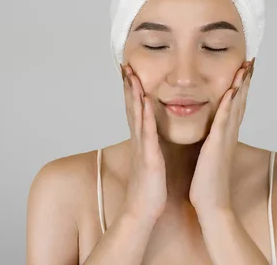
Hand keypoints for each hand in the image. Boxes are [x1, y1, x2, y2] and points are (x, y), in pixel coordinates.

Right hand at [119, 64, 166, 224]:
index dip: (131, 91)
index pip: (134, 111)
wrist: (142, 212)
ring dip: (133, 95)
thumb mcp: (149, 162)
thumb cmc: (149, 189)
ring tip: (132, 75)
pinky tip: (145, 101)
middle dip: (128, 86)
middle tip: (125, 65)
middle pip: (131, 108)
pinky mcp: (149, 158)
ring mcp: (142, 148)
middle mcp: (138, 141)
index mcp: (141, 141)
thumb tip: (150, 137)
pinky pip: (147, 133)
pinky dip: (145, 116)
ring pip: (136, 116)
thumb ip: (149, 147)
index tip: (129, 72)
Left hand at [189, 58, 254, 214]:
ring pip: (235, 105)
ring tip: (246, 66)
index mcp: (226, 134)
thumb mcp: (210, 154)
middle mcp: (229, 133)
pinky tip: (232, 89)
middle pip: (241, 100)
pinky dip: (228, 103)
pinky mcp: (217, 144)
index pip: (236, 105)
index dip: (241, 86)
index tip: (245, 68)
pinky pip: (224, 119)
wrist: (211, 204)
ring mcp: (225, 137)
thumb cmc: (207, 182)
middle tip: (251, 59)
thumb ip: (212, 140)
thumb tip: (210, 132)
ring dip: (241, 85)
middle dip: (246, 79)